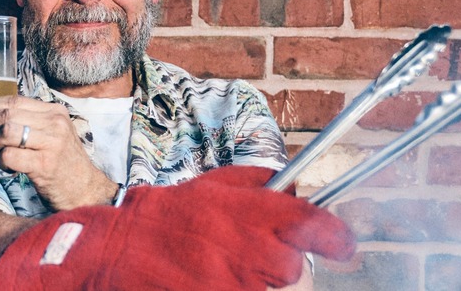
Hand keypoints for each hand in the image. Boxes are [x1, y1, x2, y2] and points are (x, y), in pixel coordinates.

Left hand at [0, 96, 115, 209]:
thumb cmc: (62, 164)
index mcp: (55, 112)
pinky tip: (9, 168)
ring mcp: (52, 143)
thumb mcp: (52, 135)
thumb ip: (29, 123)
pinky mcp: (45, 164)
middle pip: (6, 115)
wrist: (86, 191)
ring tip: (0, 155)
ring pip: (6, 132)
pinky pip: (9, 156)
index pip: (14, 101)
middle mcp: (55, 123)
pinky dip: (2, 162)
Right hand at [0, 166, 355, 290]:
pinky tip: (210, 279)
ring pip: (270, 288)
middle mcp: (246, 246)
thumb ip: (258, 179)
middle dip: (281, 261)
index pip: (313, 222)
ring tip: (223, 267)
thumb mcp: (211, 183)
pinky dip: (234, 290)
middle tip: (255, 255)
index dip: (334, 235)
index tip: (341, 243)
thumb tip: (298, 182)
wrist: (119, 249)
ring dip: (255, 280)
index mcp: (248, 210)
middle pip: (295, 266)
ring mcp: (233, 281)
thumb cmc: (165, 214)